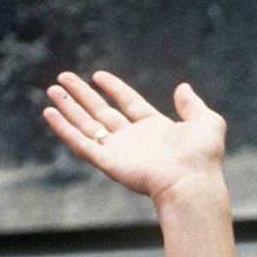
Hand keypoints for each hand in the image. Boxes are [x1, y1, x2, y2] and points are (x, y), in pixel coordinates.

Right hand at [43, 71, 225, 206]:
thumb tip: (183, 88)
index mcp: (156, 129)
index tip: (98, 75)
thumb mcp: (207, 122)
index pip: (129, 103)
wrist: (190, 181)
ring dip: (69, 108)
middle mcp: (135, 140)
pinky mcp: (107, 162)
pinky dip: (64, 128)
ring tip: (51, 89)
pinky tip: (49, 113)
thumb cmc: (202, 156)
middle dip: (83, 95)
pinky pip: (81, 142)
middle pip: (102, 112)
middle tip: (64, 78)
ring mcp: (119, 151)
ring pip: (87, 125)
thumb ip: (193, 105)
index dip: (114, 88)